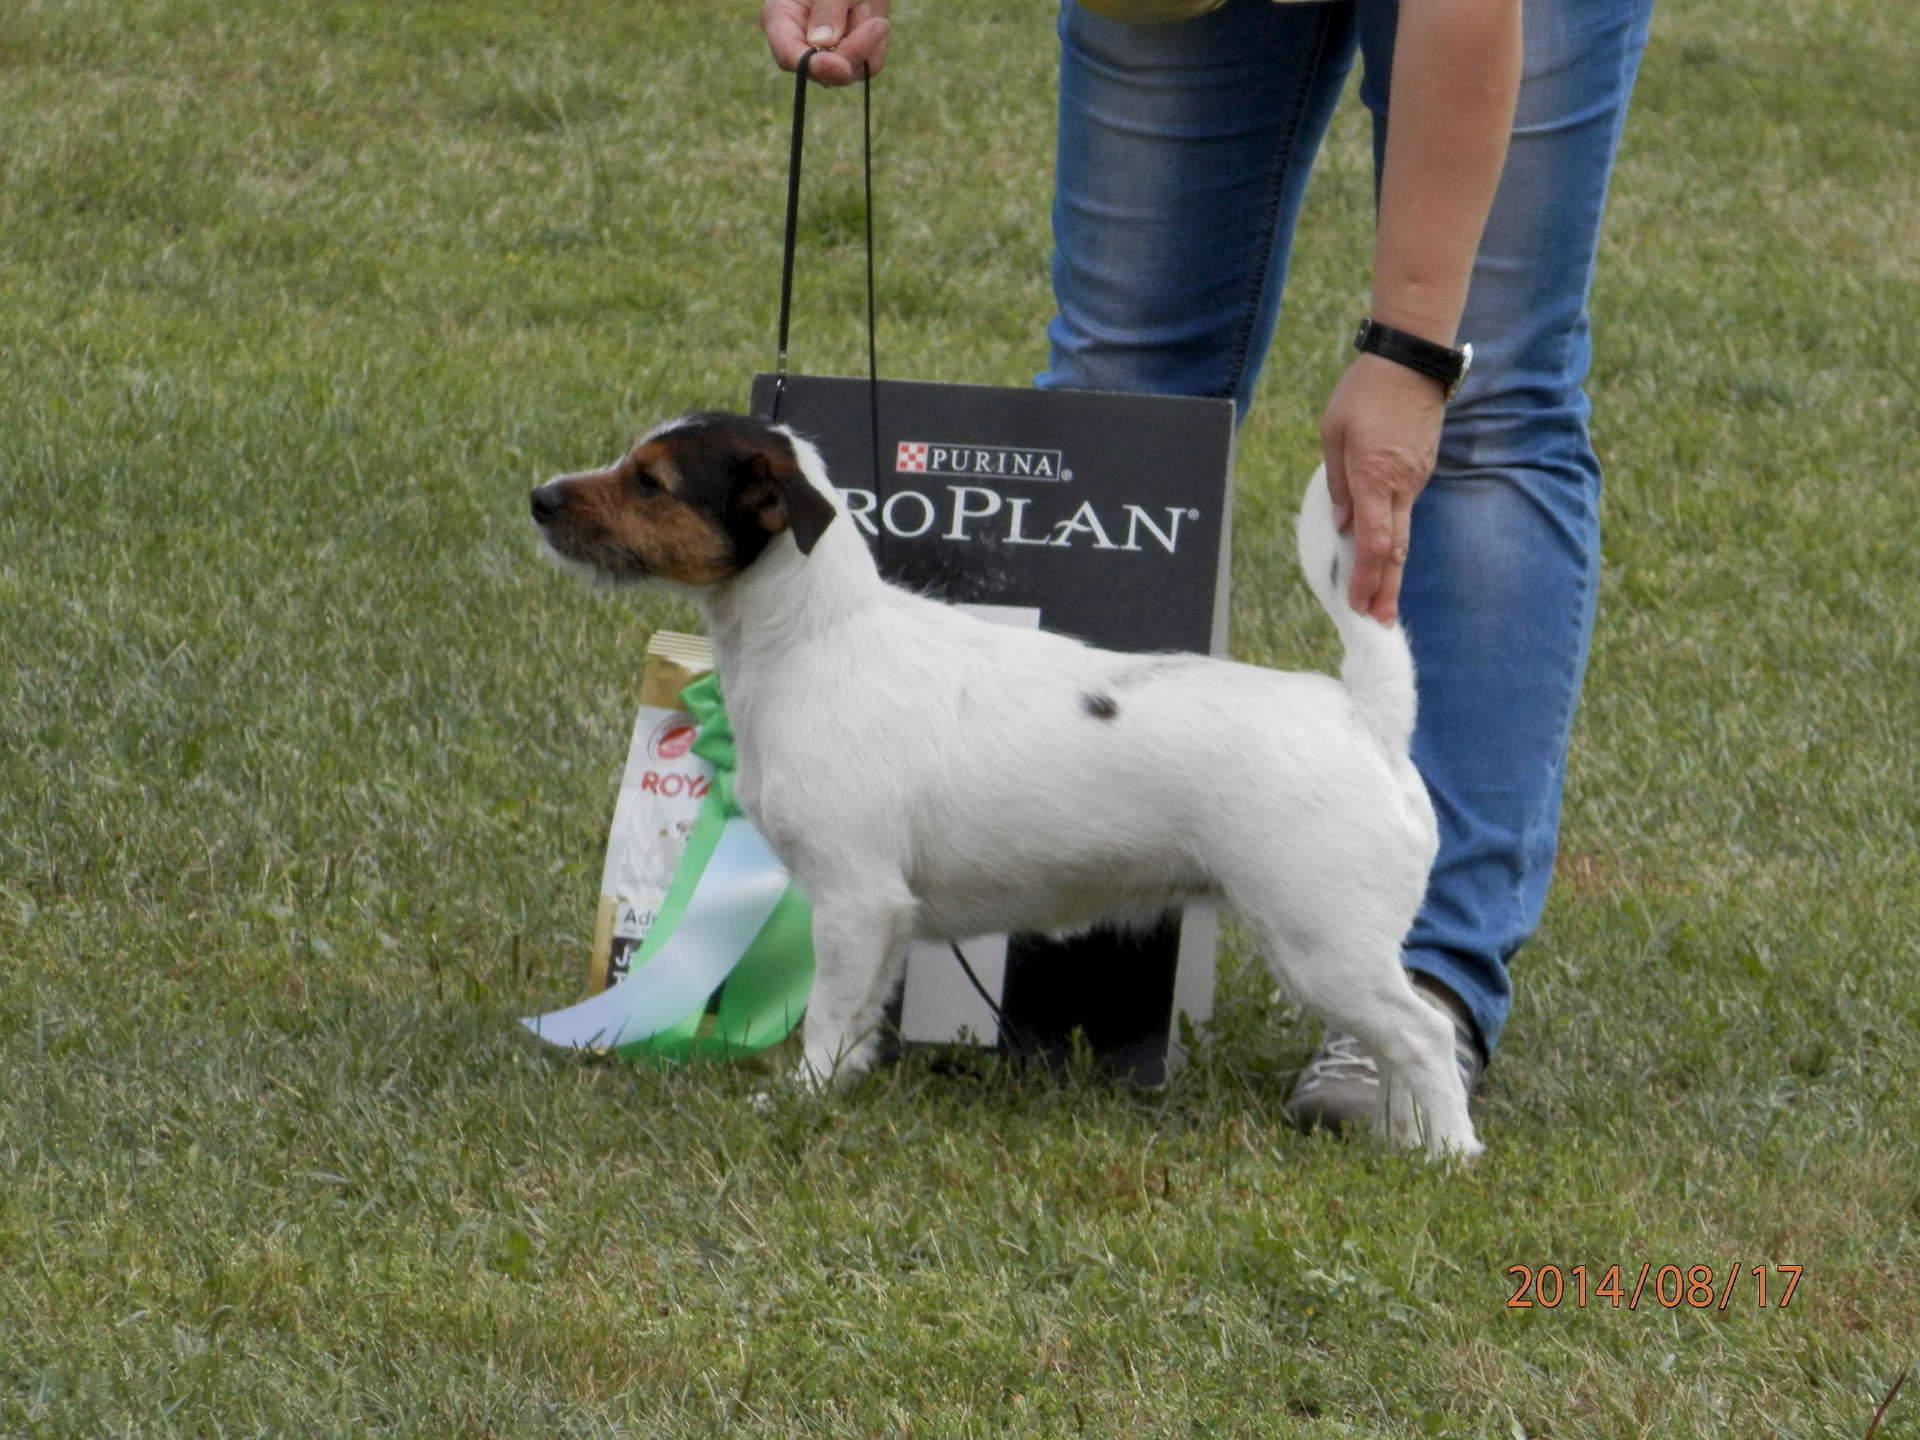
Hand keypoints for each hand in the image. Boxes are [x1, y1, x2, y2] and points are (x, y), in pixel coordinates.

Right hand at [760, 0, 891, 85]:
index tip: (839, 66)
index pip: (788, 55)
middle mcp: (800, 41)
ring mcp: (825, 54)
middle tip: (877, 24)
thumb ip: (828, 8)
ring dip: (867, 38)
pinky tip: (870, 16)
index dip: (812, 65)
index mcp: (781, 17)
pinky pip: (868, 64)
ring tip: (864, 5)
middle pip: (823, 71)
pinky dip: (877, 41)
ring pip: (850, 71)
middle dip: (852, 49)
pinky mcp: (849, 59)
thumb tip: (822, 43)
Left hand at [1318, 352, 1446, 623]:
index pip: (1372, 542)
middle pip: (1394, 550)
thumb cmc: (1364, 393)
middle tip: (1380, 623)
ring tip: (1382, 600)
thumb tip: (1344, 524)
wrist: (1412, 362)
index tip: (1360, 606)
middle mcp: (1400, 486)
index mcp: (1373, 479)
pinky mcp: (1420, 470)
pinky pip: (1405, 512)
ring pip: (1402, 533)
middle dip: (1386, 590)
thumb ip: (1338, 482)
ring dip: (1391, 569)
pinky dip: (1394, 538)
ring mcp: (1415, 479)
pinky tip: (1383, 555)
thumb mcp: (1333, 434)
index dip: (1366, 579)